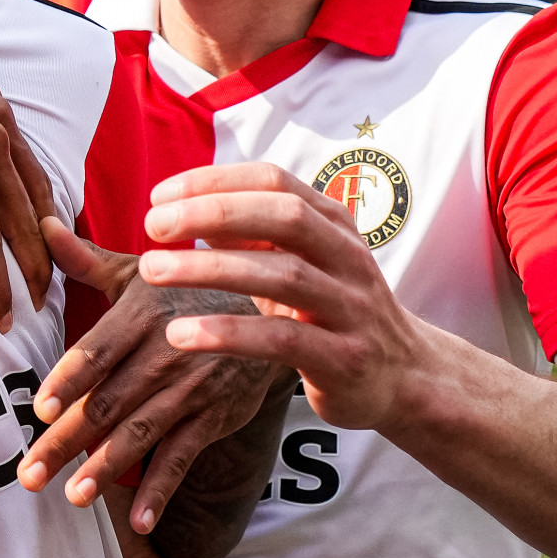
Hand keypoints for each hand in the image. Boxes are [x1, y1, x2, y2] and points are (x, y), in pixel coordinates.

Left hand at [18, 227, 286, 531]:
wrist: (270, 313)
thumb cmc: (188, 289)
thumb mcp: (142, 270)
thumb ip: (86, 260)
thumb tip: (42, 226)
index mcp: (140, 315)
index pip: (97, 352)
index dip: (69, 381)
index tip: (41, 410)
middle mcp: (165, 353)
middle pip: (107, 402)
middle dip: (65, 441)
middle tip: (29, 474)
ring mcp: (191, 389)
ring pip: (140, 433)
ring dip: (104, 469)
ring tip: (73, 497)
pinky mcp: (213, 417)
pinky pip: (183, 458)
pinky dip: (161, 490)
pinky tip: (138, 523)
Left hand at [138, 163, 455, 439]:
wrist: (404, 376)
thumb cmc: (332, 311)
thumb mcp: (297, 265)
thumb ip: (248, 237)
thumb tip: (183, 210)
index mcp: (333, 224)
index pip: (274, 181)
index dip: (214, 182)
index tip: (159, 197)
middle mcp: (348, 257)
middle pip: (284, 216)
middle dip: (214, 213)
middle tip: (152, 225)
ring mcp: (351, 307)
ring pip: (282, 275)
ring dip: (210, 269)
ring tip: (152, 270)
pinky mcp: (345, 358)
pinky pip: (284, 339)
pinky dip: (229, 333)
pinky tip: (180, 335)